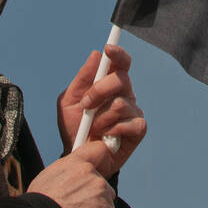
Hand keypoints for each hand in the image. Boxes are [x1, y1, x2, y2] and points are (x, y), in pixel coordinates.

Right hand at [25, 142, 119, 207]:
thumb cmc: (37, 207)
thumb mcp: (47, 179)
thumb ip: (65, 173)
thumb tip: (70, 178)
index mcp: (75, 162)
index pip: (98, 149)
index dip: (101, 160)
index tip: (100, 170)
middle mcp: (90, 172)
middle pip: (102, 184)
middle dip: (93, 198)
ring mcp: (101, 190)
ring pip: (106, 203)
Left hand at [56, 43, 146, 174]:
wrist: (77, 157)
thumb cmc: (74, 128)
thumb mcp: (68, 102)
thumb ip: (81, 79)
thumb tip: (96, 55)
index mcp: (109, 84)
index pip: (121, 63)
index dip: (118, 54)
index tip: (108, 50)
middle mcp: (124, 94)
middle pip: (121, 79)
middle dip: (99, 91)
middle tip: (86, 104)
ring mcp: (133, 111)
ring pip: (121, 103)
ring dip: (101, 117)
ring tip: (94, 128)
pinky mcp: (138, 129)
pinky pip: (130, 123)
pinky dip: (113, 130)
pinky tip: (107, 137)